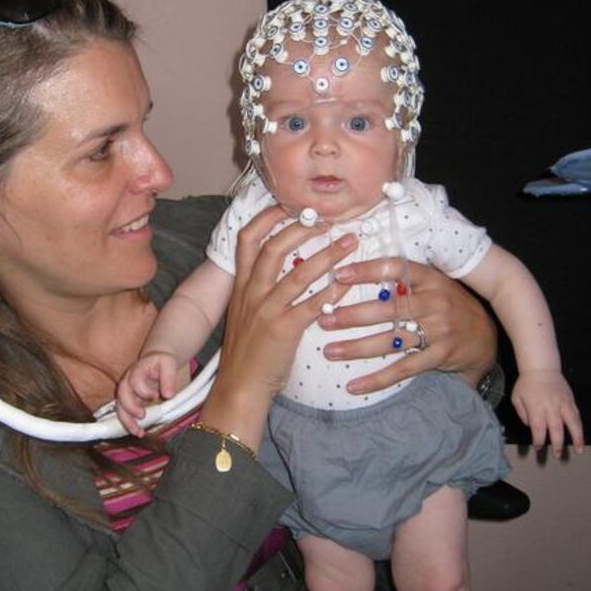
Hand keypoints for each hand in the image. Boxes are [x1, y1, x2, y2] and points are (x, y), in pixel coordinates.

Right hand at [116, 352, 177, 437]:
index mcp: (137, 370)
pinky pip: (125, 412)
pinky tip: (138, 431)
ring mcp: (127, 390)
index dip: (143, 390)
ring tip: (137, 432)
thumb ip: (168, 377)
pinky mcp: (129, 399)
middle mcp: (128, 380)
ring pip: (120, 406)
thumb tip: (169, 395)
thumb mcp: (168, 363)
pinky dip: (130, 423)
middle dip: (130, 407)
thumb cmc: (161, 361)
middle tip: (142, 415)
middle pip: (121, 394)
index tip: (156, 395)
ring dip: (127, 420)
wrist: (155, 359)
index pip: (135, 380)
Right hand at [201, 206, 356, 449]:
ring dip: (327, 255)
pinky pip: (312, 304)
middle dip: (303, 228)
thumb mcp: (246, 313)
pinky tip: (348, 282)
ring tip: (351, 242)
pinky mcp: (283, 330)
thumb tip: (292, 267)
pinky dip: (332, 291)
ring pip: (298, 273)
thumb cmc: (248, 352)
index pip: (248, 239)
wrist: (239, 387)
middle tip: (330, 220)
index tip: (292, 204)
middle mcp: (251, 292)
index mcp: (241, 285)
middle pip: (274, 247)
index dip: (268, 217)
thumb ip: (262, 289)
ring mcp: (266, 310)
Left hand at [317, 257, 496, 394]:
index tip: (338, 275)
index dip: (366, 271)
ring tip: (330, 351)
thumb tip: (356, 270)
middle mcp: (435, 303)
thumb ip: (404, 278)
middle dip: (353, 315)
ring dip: (357, 348)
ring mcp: (438, 331)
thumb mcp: (434, 283)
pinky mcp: (439, 356)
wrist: (484, 338)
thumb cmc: (448, 305)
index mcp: (430, 279)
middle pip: (388, 309)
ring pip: (391, 341)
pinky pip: (403, 369)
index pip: (395, 269)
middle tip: (324, 320)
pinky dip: (377, 379)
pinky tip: (354, 385)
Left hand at [511, 370, 583, 455]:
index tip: (538, 447)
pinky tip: (581, 436)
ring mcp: (563, 404)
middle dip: (557, 444)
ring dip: (576, 438)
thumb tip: (532, 427)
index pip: (538, 429)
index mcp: (536, 408)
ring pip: (572, 423)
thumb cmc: (526, 384)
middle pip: (556, 429)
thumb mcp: (517, 398)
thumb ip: (523, 414)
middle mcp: (551, 407)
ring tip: (579, 450)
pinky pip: (577, 416)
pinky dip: (580, 427)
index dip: (539, 440)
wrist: (541, 367)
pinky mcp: (571, 401)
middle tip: (557, 455)